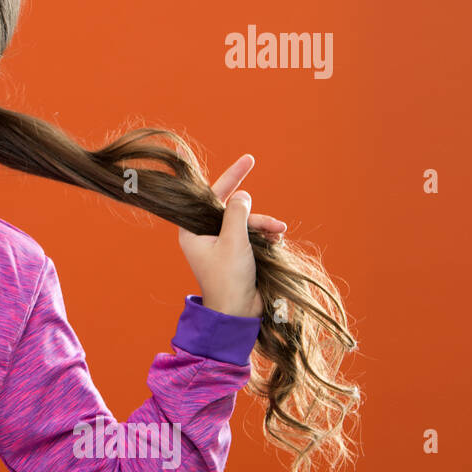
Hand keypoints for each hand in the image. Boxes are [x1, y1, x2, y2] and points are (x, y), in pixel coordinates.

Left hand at [178, 154, 287, 316]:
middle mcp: (204, 234)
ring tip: (278, 237)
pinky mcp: (236, 253)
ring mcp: (221, 244)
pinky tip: (275, 243)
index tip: (249, 159)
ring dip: (264, 227)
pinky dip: (265, 237)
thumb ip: (238, 214)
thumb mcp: (234, 241)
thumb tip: (242, 195)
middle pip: (231, 209)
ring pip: (245, 223)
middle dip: (254, 215)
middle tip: (273, 223)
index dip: (231, 177)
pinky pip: (253, 236)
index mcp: (192, 230)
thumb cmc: (228, 278)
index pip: (210, 196)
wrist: (238, 312)